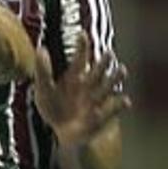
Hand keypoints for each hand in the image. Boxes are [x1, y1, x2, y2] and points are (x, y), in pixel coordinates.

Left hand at [33, 32, 128, 150]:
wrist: (61, 134)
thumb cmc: (54, 109)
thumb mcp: (44, 90)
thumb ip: (43, 71)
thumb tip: (41, 49)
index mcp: (75, 77)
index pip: (80, 59)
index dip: (82, 47)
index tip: (82, 34)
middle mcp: (88, 86)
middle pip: (97, 72)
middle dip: (103, 63)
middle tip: (109, 53)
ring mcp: (96, 101)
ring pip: (107, 87)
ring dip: (115, 79)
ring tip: (122, 70)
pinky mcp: (100, 116)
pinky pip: (112, 110)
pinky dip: (119, 106)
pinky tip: (126, 100)